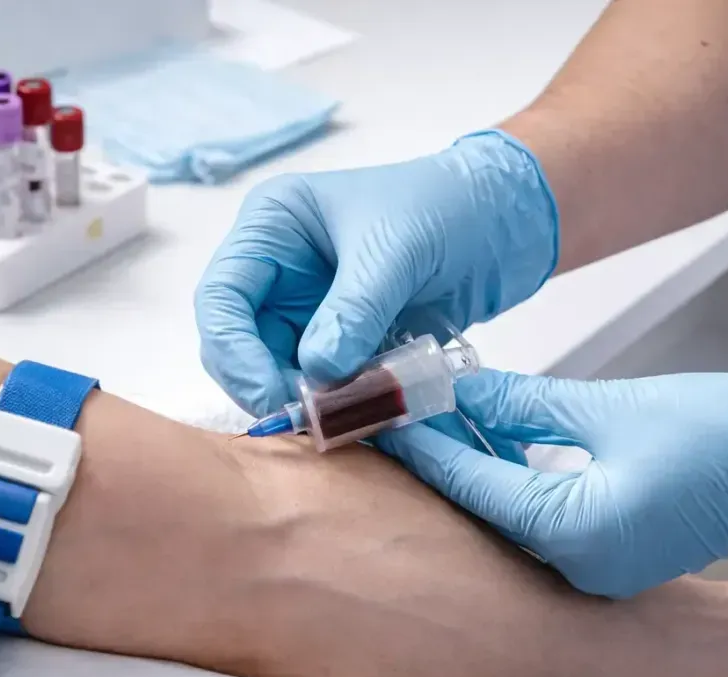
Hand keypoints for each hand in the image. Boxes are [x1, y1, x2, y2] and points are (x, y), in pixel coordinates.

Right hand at [194, 130, 558, 416]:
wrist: (507, 221)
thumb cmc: (448, 206)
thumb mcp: (397, 251)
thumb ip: (353, 311)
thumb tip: (318, 373)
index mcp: (272, 226)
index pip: (221, 299)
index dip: (235, 354)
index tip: (273, 397)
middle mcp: (278, 270)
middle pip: (239, 345)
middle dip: (268, 385)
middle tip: (313, 419)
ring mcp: (307, 309)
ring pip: (279, 373)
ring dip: (309, 402)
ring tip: (353, 417)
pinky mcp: (341, 341)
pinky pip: (323, 385)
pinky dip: (341, 405)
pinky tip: (370, 413)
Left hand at [377, 368, 727, 597]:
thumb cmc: (724, 431)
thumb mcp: (609, 406)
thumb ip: (523, 405)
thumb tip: (462, 392)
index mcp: (574, 531)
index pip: (470, 482)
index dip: (419, 439)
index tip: (373, 409)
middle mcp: (576, 567)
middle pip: (478, 507)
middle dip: (433, 459)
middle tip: (380, 417)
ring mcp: (593, 573)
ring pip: (505, 518)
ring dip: (468, 472)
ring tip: (420, 424)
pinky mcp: (608, 563)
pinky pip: (538, 526)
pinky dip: (507, 489)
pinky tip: (480, 451)